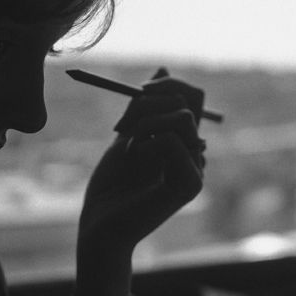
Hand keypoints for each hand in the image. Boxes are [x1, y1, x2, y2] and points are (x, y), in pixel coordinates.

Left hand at [78, 67, 206, 256]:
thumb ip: (146, 107)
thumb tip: (163, 70)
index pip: (192, 97)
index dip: (168, 85)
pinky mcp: (191, 184)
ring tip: (128, 147)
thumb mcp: (127, 134)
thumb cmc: (110, 187)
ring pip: (182, 118)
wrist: (100, 226)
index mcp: (183, 143)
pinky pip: (174, 142)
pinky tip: (134, 160)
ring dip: (147, 124)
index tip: (138, 93)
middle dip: (148, 104)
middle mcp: (194, 154)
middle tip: (121, 126)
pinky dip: (147, 144)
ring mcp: (196, 170)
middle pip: (186, 103)